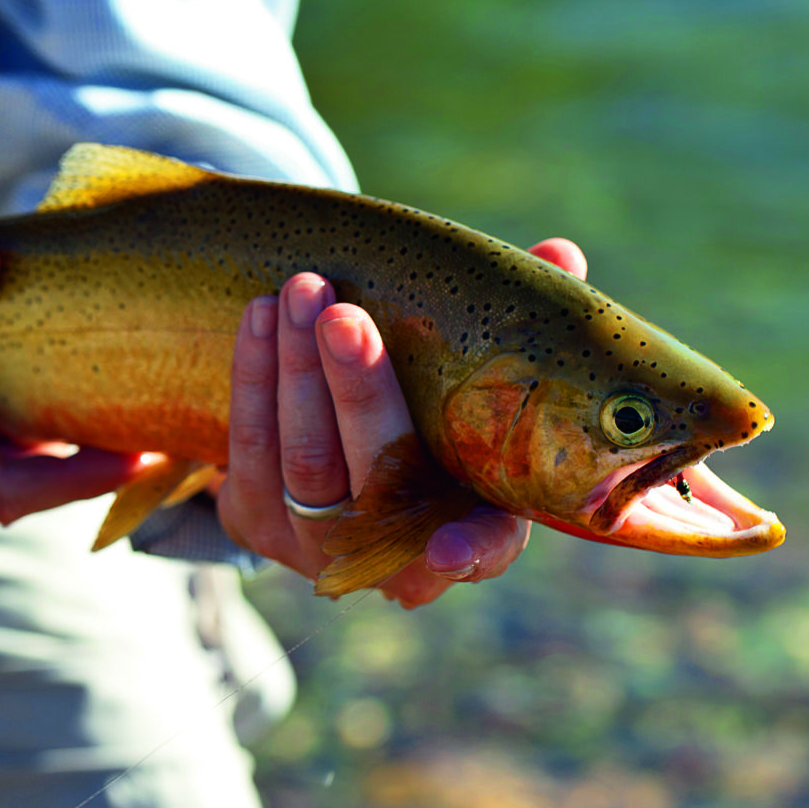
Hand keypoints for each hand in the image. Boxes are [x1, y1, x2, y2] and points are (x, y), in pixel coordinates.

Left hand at [218, 238, 588, 607]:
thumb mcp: (480, 384)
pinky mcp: (255, 523)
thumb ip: (520, 328)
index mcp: (470, 525)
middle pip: (374, 479)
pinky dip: (255, 377)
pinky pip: (248, 451)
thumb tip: (560, 254)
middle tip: (344, 317)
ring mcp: (318, 546)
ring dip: (297, 369)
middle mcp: (394, 553)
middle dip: (358, 393)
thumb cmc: (432, 413)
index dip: (469, 550)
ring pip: (304, 461)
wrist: (333, 454)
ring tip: (302, 290)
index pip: (483, 549)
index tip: (450, 548)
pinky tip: (261, 317)